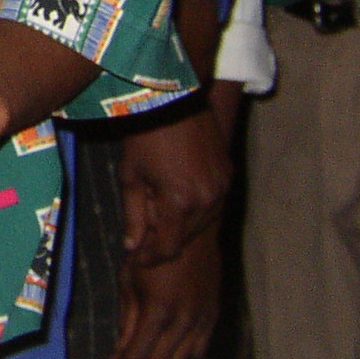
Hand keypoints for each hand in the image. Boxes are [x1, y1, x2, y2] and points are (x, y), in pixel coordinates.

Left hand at [100, 223, 221, 358]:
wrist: (189, 230)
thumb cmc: (150, 251)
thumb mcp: (128, 281)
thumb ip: (125, 321)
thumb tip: (116, 356)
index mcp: (157, 312)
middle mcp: (183, 322)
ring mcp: (202, 321)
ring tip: (142, 349)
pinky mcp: (213, 316)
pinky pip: (198, 351)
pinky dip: (181, 354)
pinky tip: (167, 340)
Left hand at [116, 104, 229, 264]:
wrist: (173, 98)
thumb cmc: (144, 135)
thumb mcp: (130, 175)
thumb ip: (133, 215)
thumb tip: (132, 247)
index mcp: (180, 201)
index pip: (168, 247)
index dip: (151, 258)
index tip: (137, 260)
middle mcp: (207, 198)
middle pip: (186, 237)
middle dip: (165, 241)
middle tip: (144, 240)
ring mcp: (222, 186)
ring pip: (202, 223)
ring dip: (182, 226)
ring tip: (159, 217)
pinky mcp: (228, 174)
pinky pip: (213, 203)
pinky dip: (196, 208)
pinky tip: (178, 199)